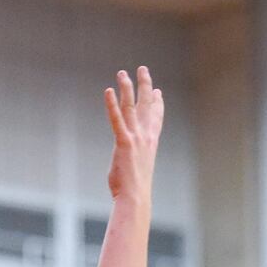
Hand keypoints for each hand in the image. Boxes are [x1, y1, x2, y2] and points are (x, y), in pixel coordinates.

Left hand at [105, 66, 163, 199]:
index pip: (156, 119)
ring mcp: (136, 138)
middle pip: (146, 105)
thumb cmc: (133, 191)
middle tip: (142, 69)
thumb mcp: (135, 171)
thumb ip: (131, 161)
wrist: (135, 198)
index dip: (158, 104)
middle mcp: (146, 137)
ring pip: (131, 107)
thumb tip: (126, 164)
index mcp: (150, 144)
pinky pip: (117, 119)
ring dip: (127, 87)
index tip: (158, 91)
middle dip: (145, 85)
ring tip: (122, 73)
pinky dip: (112, 104)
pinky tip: (108, 92)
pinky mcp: (124, 143)